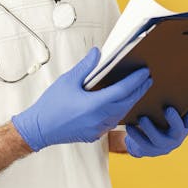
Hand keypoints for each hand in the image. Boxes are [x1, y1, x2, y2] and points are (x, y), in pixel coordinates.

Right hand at [12, 48, 152, 151]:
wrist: (39, 129)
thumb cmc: (50, 106)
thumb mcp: (68, 81)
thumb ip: (86, 67)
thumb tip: (97, 54)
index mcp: (94, 104)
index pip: (122, 90)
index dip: (136, 80)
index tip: (144, 73)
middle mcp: (100, 118)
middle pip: (126, 103)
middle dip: (139, 90)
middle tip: (147, 79)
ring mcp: (98, 128)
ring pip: (121, 113)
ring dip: (131, 101)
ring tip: (137, 90)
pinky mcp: (95, 134)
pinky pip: (113, 121)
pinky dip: (120, 111)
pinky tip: (120, 104)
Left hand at [124, 102, 187, 157]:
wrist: (144, 144)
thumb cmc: (157, 122)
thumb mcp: (166, 115)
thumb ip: (170, 104)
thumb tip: (170, 82)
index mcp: (182, 126)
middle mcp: (176, 137)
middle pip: (178, 130)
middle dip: (174, 120)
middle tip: (168, 109)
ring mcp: (164, 146)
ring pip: (158, 139)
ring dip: (150, 128)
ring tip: (142, 118)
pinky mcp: (150, 151)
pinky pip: (143, 145)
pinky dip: (136, 135)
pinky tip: (129, 127)